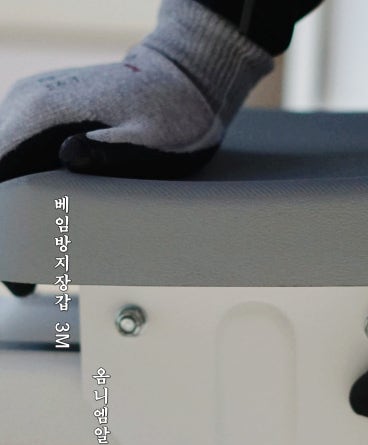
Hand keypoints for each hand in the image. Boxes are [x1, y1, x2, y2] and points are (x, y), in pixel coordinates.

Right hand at [0, 0, 271, 294]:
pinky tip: (44, 224)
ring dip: (16, 212)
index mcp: (44, 111)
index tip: (15, 267)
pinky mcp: (47, 112)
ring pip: (8, 166)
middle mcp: (28, 103)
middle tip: (23, 279)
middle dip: (9, 225)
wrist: (185, 78)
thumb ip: (111, 155)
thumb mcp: (151, 143)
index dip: (4, 222)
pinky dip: (27, 192)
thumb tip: (66, 156)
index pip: (1, 173)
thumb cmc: (176, 114)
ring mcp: (35, 105)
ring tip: (34, 264)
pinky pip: (24, 155)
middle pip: (0, 173)